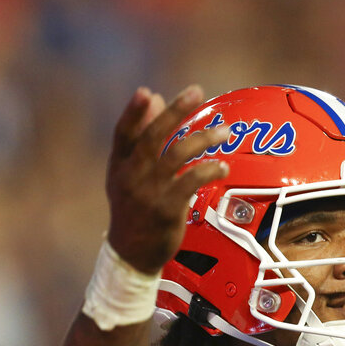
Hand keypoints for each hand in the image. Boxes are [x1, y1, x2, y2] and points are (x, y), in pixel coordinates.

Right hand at [105, 85, 229, 274]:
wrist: (132, 254)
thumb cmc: (134, 208)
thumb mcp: (128, 174)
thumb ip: (141, 137)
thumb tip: (154, 99)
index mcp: (119, 165)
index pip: (123, 133)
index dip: (133, 112)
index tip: (146, 92)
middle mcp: (131, 176)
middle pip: (153, 137)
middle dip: (175, 112)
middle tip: (196, 91)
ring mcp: (149, 193)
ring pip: (177, 156)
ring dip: (203, 139)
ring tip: (225, 131)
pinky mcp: (167, 209)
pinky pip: (191, 182)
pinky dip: (209, 170)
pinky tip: (223, 165)